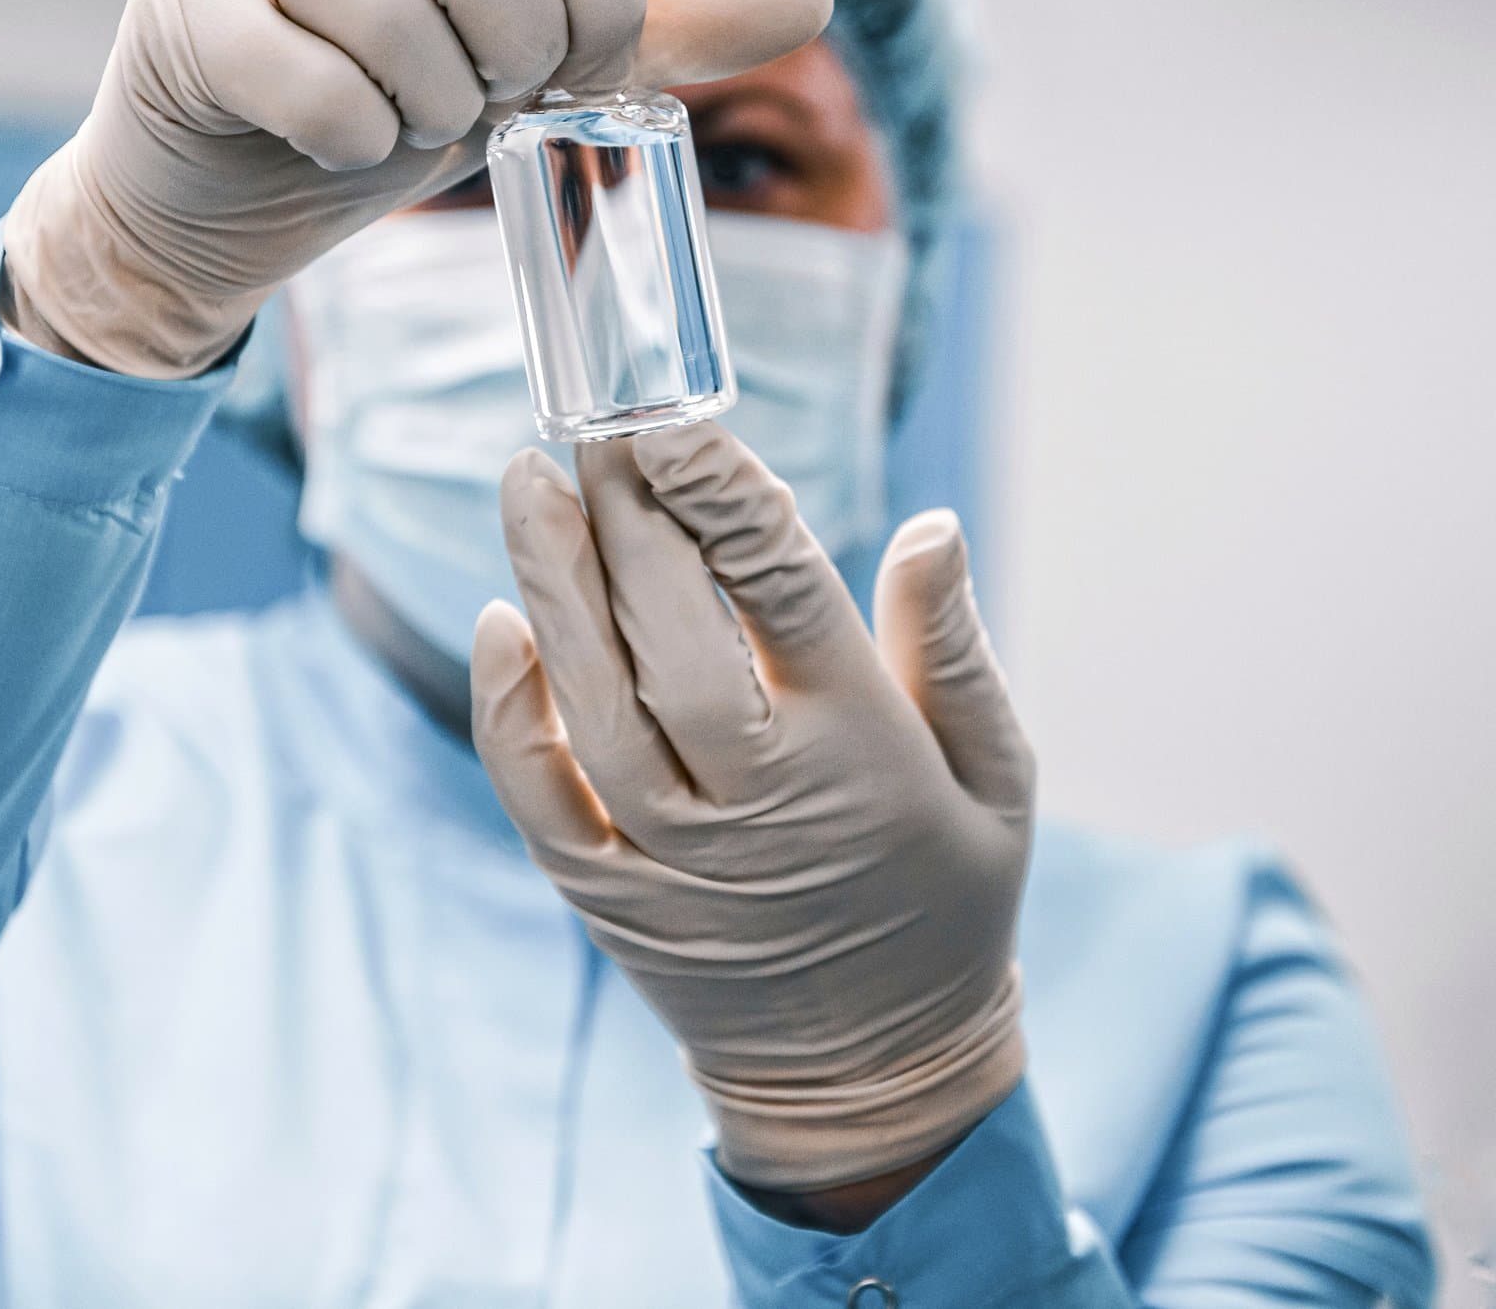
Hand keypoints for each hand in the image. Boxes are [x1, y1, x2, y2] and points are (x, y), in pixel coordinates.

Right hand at [2, 0, 833, 377]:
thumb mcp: (525, 62)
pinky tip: (343, 141)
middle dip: (510, 54)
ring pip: (372, 0)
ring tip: (409, 121)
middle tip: (490, 104)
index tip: (581, 74)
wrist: (220, 190)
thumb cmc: (384, 102)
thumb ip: (654, 25)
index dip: (602, 0)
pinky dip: (344, 131)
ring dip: (418, 100)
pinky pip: (293, 66)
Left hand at [470, 425, 1033, 1193]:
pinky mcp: (608, 896)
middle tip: (589, 429)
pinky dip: (509, 710)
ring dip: (551, 587)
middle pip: (669, 638)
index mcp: (862, 749)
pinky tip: (498, 623)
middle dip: (624, 523)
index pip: (780, 592)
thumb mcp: (998, 778)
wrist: (872, 1074)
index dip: (720, 496)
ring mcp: (674, 854)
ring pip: (592, 702)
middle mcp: (760, 797)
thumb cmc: (946, 895)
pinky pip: (539, 795)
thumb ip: (951, 648)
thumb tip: (930, 525)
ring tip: (524, 482)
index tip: (670, 421)